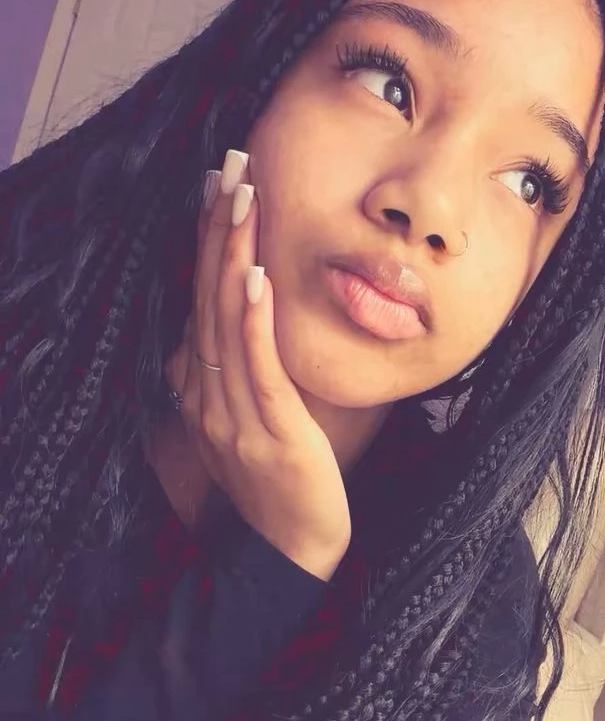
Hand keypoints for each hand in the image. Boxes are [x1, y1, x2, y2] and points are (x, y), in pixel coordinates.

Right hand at [166, 151, 350, 581]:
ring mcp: (232, 414)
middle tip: (229, 166)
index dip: (205, 243)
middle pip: (207, 298)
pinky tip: (257, 277)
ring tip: (242, 200)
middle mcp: (206, 395)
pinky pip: (256, 367)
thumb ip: (242, 374)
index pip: (200, 301)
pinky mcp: (268, 431)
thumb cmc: (280, 486)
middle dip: (216, 230)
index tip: (216, 187)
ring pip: (227, 322)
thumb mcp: (250, 422)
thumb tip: (249, 321)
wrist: (290, 554)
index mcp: (200, 390)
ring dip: (233, 257)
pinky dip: (254, 320)